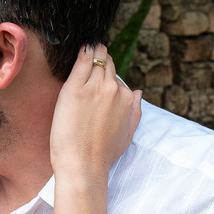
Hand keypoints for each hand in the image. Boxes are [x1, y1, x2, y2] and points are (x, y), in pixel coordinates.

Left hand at [49, 44, 141, 179]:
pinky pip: (82, 61)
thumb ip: (135, 112)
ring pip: (97, 59)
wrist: (83, 165)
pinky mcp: (75, 88)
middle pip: (107, 64)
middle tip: (91, 54)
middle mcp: (114, 89)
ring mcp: (95, 87)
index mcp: (127, 99)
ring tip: (87, 48)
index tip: (98, 74)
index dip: (106, 76)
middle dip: (100, 59)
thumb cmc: (102, 155)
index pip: (117, 78)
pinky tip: (81, 48)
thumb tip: (137, 92)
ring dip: (93, 51)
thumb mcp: (127, 135)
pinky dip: (83, 52)